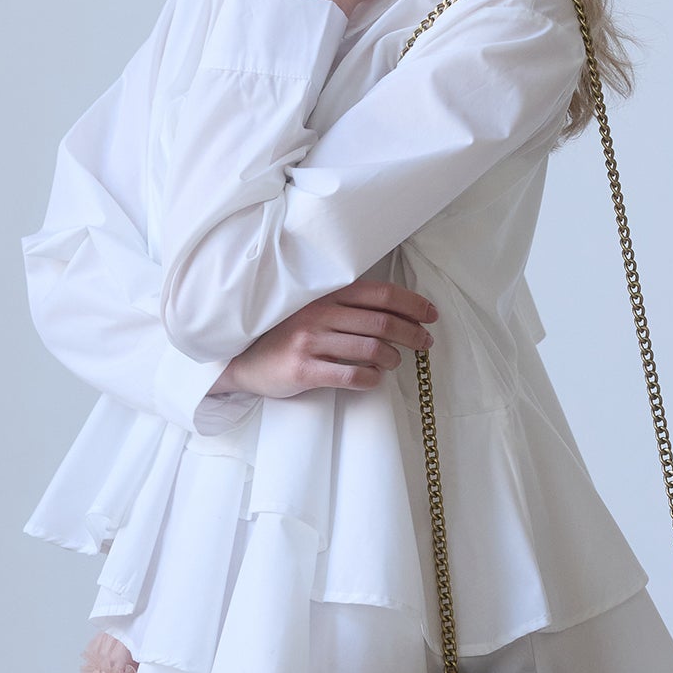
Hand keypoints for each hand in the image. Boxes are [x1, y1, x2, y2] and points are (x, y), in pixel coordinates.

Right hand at [208, 279, 438, 400]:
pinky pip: (352, 376)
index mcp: (326, 295)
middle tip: (425, 343)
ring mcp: (310, 342)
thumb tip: (398, 313)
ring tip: (395, 363)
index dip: (412, 304)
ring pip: (372, 350)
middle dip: (413, 333)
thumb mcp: (314, 310)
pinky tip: (374, 378)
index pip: (381, 294)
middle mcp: (320, 314)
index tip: (431, 315)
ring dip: (394, 358)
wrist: (242, 360)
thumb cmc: (285, 334)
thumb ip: (347, 307)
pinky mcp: (303, 370)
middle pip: (383, 322)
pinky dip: (372, 378)